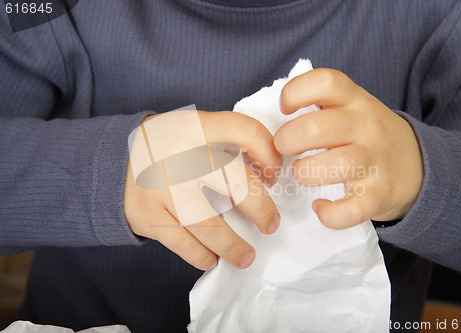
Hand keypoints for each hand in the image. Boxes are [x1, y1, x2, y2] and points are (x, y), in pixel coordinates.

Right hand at [124, 111, 281, 269]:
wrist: (113, 160)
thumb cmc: (169, 149)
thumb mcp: (195, 130)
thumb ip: (227, 142)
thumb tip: (268, 175)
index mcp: (197, 127)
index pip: (246, 132)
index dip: (270, 155)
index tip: (274, 176)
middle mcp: (180, 154)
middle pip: (235, 182)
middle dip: (261, 209)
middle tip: (270, 223)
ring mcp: (162, 187)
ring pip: (209, 224)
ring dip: (233, 246)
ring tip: (246, 256)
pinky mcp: (148, 215)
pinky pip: (183, 244)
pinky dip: (203, 256)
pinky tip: (213, 259)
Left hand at [274, 68, 423, 228]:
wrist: (419, 167)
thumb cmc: (368, 136)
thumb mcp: (353, 108)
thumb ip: (321, 103)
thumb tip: (272, 112)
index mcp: (355, 100)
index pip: (325, 82)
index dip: (295, 93)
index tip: (285, 108)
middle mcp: (367, 126)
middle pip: (316, 128)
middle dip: (286, 141)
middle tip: (284, 149)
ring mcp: (375, 160)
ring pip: (333, 165)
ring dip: (305, 173)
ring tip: (302, 175)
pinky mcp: (380, 194)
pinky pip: (351, 209)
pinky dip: (329, 214)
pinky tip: (320, 207)